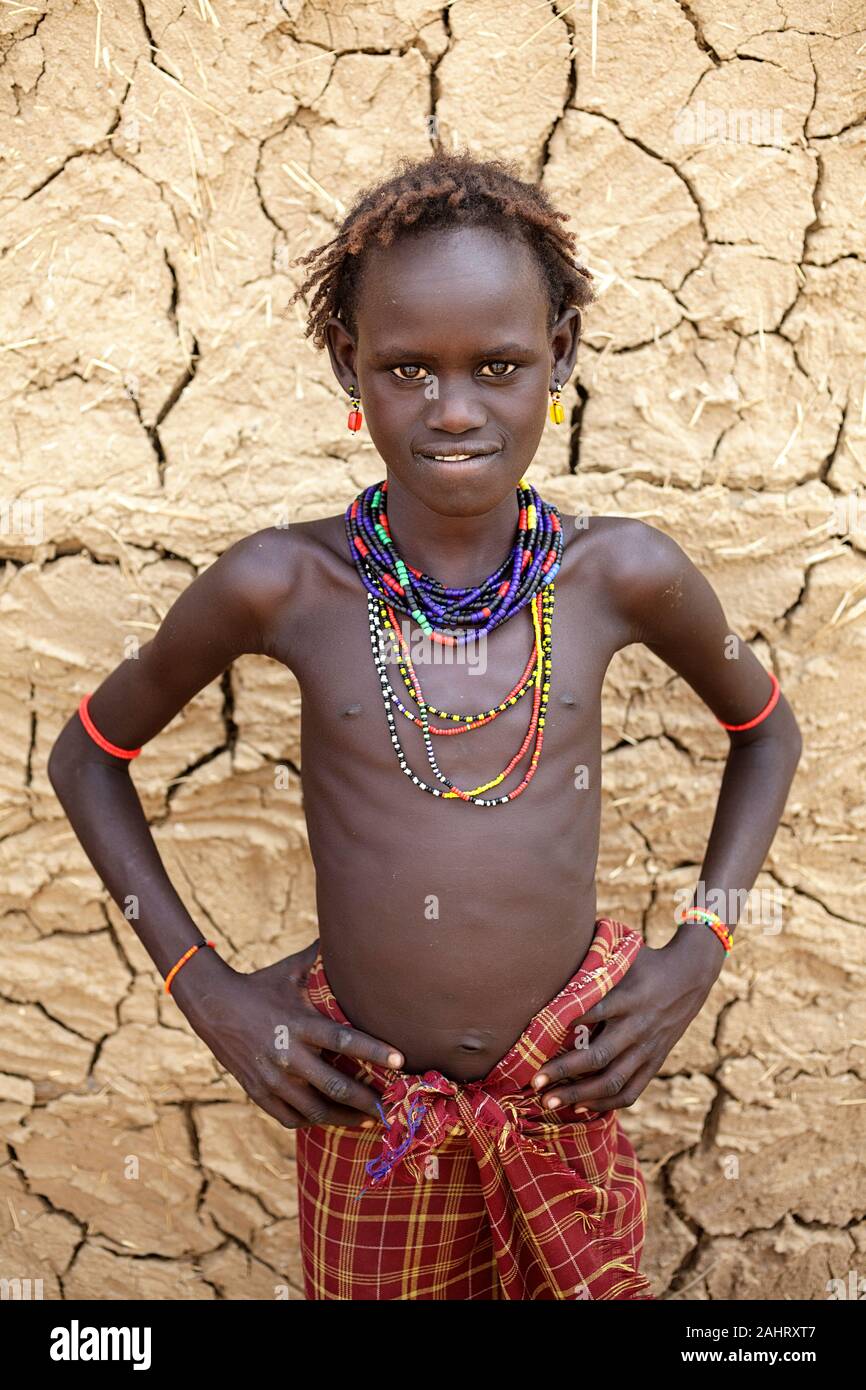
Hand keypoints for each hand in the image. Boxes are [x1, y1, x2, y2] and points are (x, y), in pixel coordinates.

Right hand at [171, 939, 404, 1129]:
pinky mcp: (258, 1093)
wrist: (213, 1005)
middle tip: (390, 1106)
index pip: (344, 1040)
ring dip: (345, 1118)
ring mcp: (271, 1079)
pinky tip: (329, 1118)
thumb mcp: (291, 970)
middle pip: (334, 1086)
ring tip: (368, 1118)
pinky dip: (312, 1121)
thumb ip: (322, 957)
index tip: (400, 1060)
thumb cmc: (261, 985)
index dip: (374, 1051)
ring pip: (314, 1111)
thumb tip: (349, 930)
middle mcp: (287, 1055)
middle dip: (366, 1100)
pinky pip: (290, 1119)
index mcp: (299, 1023)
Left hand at [530, 934, 722, 1112]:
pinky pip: (631, 1091)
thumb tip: (554, 961)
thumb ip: (594, 965)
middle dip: (564, 1072)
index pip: (596, 1012)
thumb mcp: (622, 957)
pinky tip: (581, 1107)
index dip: (569, 1023)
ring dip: (579, 1095)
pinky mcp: (655, 1062)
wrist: (690, 977)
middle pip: (599, 1056)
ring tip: (549, 1101)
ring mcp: (648, 1048)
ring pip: (613, 1081)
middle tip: (535, 1081)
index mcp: (628, 997)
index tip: (540, 1035)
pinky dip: (606, 1102)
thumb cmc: (645, 964)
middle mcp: (638, 1027)